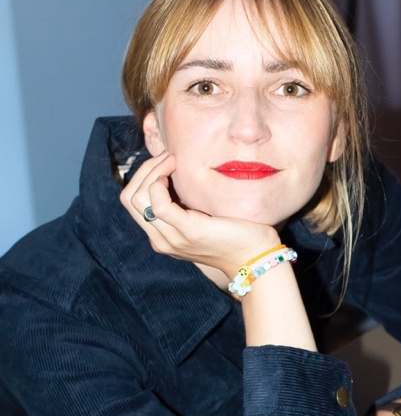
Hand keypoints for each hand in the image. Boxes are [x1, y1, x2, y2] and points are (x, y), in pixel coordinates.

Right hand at [120, 152, 278, 280]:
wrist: (256, 257)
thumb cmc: (236, 233)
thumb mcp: (202, 216)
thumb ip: (185, 203)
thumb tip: (174, 172)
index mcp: (162, 236)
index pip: (132, 201)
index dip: (143, 176)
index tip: (166, 161)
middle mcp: (161, 240)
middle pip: (129, 198)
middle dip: (144, 170)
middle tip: (168, 157)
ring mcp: (172, 238)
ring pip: (137, 199)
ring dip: (151, 171)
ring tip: (172, 160)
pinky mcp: (188, 231)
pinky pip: (158, 204)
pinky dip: (159, 181)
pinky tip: (174, 171)